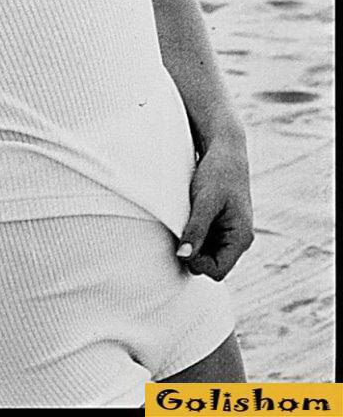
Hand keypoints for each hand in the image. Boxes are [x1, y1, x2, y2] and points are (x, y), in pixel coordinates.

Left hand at [176, 135, 253, 279]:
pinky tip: (186, 218)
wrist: (225, 149)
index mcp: (241, 237)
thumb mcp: (204, 201)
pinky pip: (205, 241)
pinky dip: (193, 234)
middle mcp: (238, 239)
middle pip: (211, 265)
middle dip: (193, 254)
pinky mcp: (220, 225)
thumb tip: (184, 256)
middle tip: (179, 231)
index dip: (196, 262)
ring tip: (183, 221)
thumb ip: (196, 230)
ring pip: (207, 254)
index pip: (217, 271)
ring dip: (192, 243)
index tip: (181, 243)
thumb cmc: (218, 173)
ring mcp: (229, 233)